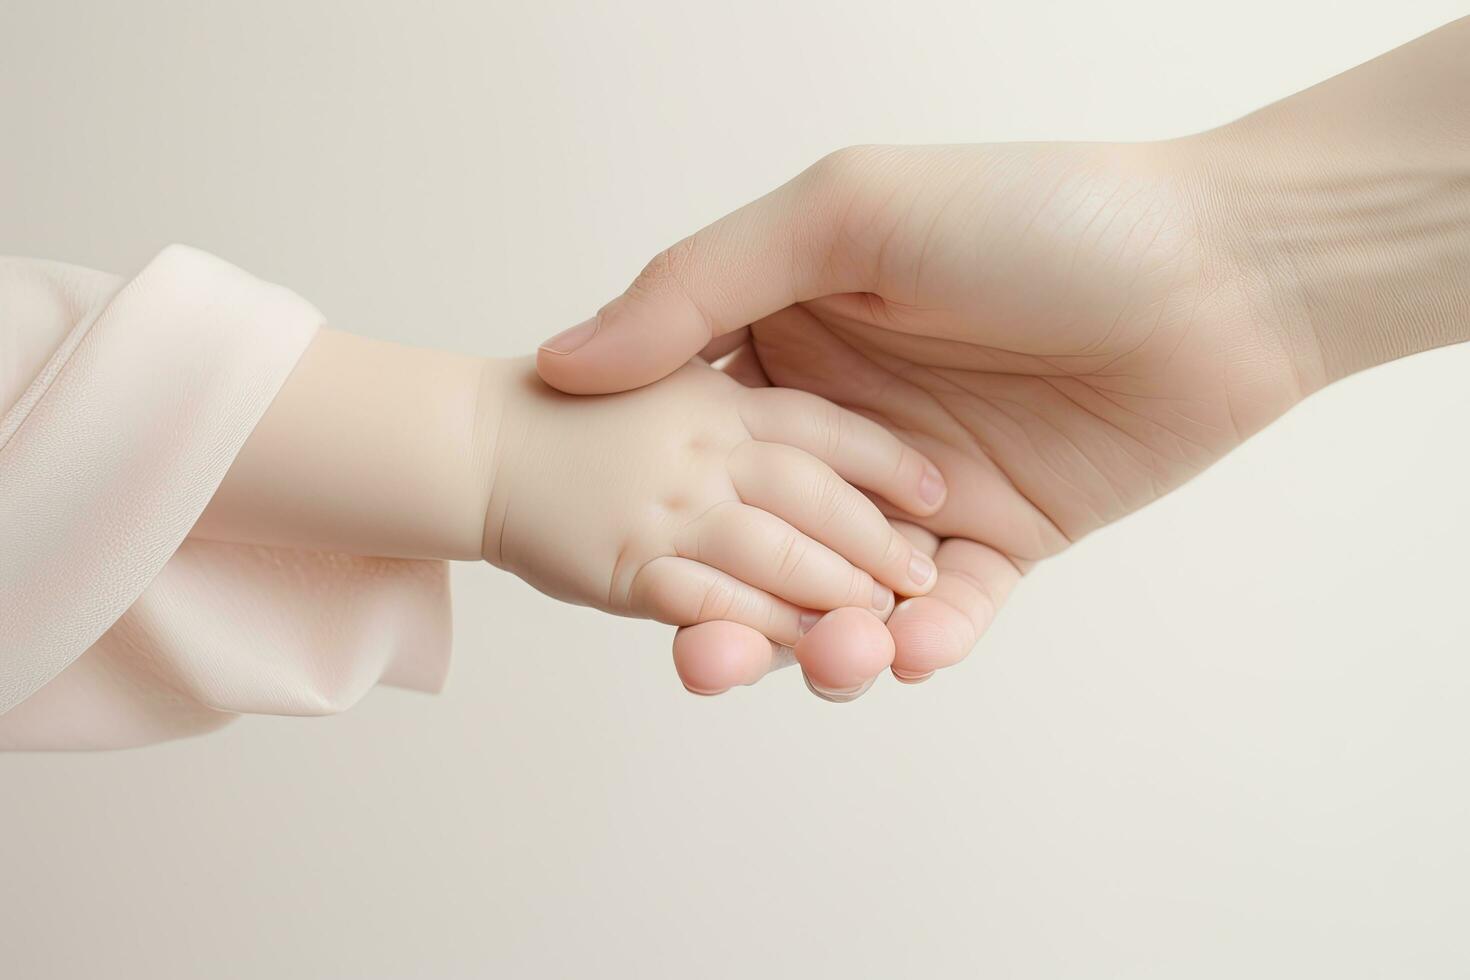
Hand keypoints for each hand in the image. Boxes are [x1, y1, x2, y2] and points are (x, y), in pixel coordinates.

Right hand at [538, 140, 1303, 695]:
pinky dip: (926, 643)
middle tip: (703, 656)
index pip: (693, 443)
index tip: (609, 559)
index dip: (650, 507)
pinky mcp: (1002, 540)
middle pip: (760, 541)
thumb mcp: (843, 216)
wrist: (1222, 269)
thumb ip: (701, 286)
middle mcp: (847, 425)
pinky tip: (915, 648)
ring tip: (833, 656)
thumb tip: (566, 359)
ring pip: (844, 594)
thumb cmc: (1033, 216)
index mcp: (792, 343)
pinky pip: (948, 613)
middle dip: (729, 610)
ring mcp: (923, 492)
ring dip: (825, 642)